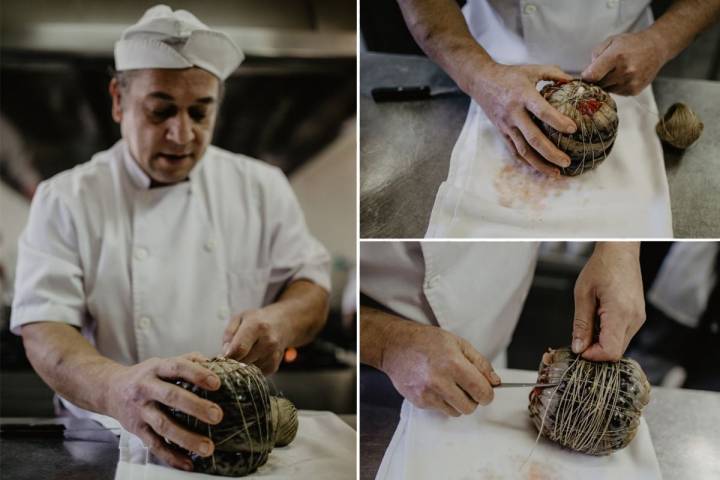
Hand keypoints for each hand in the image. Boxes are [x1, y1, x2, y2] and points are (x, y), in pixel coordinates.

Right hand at [107, 352, 222, 470]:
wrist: (109, 390)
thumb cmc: (146, 376)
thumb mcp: (162, 363)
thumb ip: (188, 361)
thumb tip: (216, 363)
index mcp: (156, 368)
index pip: (177, 368)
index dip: (197, 374)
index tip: (217, 383)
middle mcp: (146, 388)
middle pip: (171, 397)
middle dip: (196, 407)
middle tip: (218, 416)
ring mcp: (140, 410)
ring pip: (163, 425)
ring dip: (187, 438)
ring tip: (208, 447)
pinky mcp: (136, 430)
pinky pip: (154, 445)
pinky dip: (171, 456)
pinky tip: (188, 463)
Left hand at [222, 306, 290, 373]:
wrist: (282, 323)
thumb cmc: (258, 320)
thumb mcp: (239, 318)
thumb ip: (229, 334)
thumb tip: (225, 352)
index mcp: (257, 326)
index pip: (239, 349)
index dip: (228, 355)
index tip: (224, 355)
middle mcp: (268, 341)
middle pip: (242, 361)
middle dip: (234, 360)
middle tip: (234, 352)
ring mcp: (273, 354)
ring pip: (247, 369)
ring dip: (243, 364)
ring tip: (247, 351)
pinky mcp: (274, 366)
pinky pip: (254, 373)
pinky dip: (251, 367)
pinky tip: (254, 356)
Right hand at [381, 320, 499, 416]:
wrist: (395, 345)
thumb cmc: (426, 341)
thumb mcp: (457, 343)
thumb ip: (480, 363)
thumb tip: (495, 382)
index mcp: (453, 363)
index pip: (482, 392)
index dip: (488, 393)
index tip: (485, 390)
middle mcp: (440, 381)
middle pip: (470, 407)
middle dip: (473, 398)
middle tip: (466, 386)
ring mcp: (428, 393)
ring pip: (456, 412)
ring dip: (457, 402)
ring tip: (448, 385)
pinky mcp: (419, 401)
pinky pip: (440, 410)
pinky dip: (442, 401)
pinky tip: (434, 386)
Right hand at [470, 62, 576, 175]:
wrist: (481, 82)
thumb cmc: (510, 75)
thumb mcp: (532, 69)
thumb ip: (555, 74)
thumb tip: (576, 82)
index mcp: (523, 95)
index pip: (542, 111)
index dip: (558, 121)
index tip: (573, 129)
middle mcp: (514, 113)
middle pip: (533, 138)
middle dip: (551, 153)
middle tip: (567, 162)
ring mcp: (507, 125)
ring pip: (523, 150)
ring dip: (540, 164)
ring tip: (556, 173)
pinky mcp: (502, 132)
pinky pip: (515, 151)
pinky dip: (527, 162)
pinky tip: (540, 168)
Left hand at [572, 243, 644, 360]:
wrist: (620, 251)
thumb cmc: (602, 266)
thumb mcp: (583, 294)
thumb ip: (581, 324)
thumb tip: (578, 347)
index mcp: (620, 313)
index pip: (610, 351)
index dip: (593, 355)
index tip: (579, 348)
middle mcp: (634, 318)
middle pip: (616, 352)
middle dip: (596, 350)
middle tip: (580, 337)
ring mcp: (638, 317)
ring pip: (620, 344)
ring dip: (602, 341)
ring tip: (590, 321)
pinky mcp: (638, 315)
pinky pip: (623, 334)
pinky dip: (609, 334)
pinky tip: (598, 319)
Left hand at [582, 30, 668, 95]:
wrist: (656, 48)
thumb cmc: (631, 44)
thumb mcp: (611, 41)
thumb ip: (595, 55)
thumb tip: (587, 73)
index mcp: (616, 56)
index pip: (593, 75)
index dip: (586, 77)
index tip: (585, 75)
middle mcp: (625, 71)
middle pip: (598, 84)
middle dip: (596, 80)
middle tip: (601, 72)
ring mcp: (631, 82)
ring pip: (607, 90)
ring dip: (606, 84)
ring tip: (615, 72)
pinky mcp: (634, 90)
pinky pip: (616, 93)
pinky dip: (616, 87)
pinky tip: (623, 76)